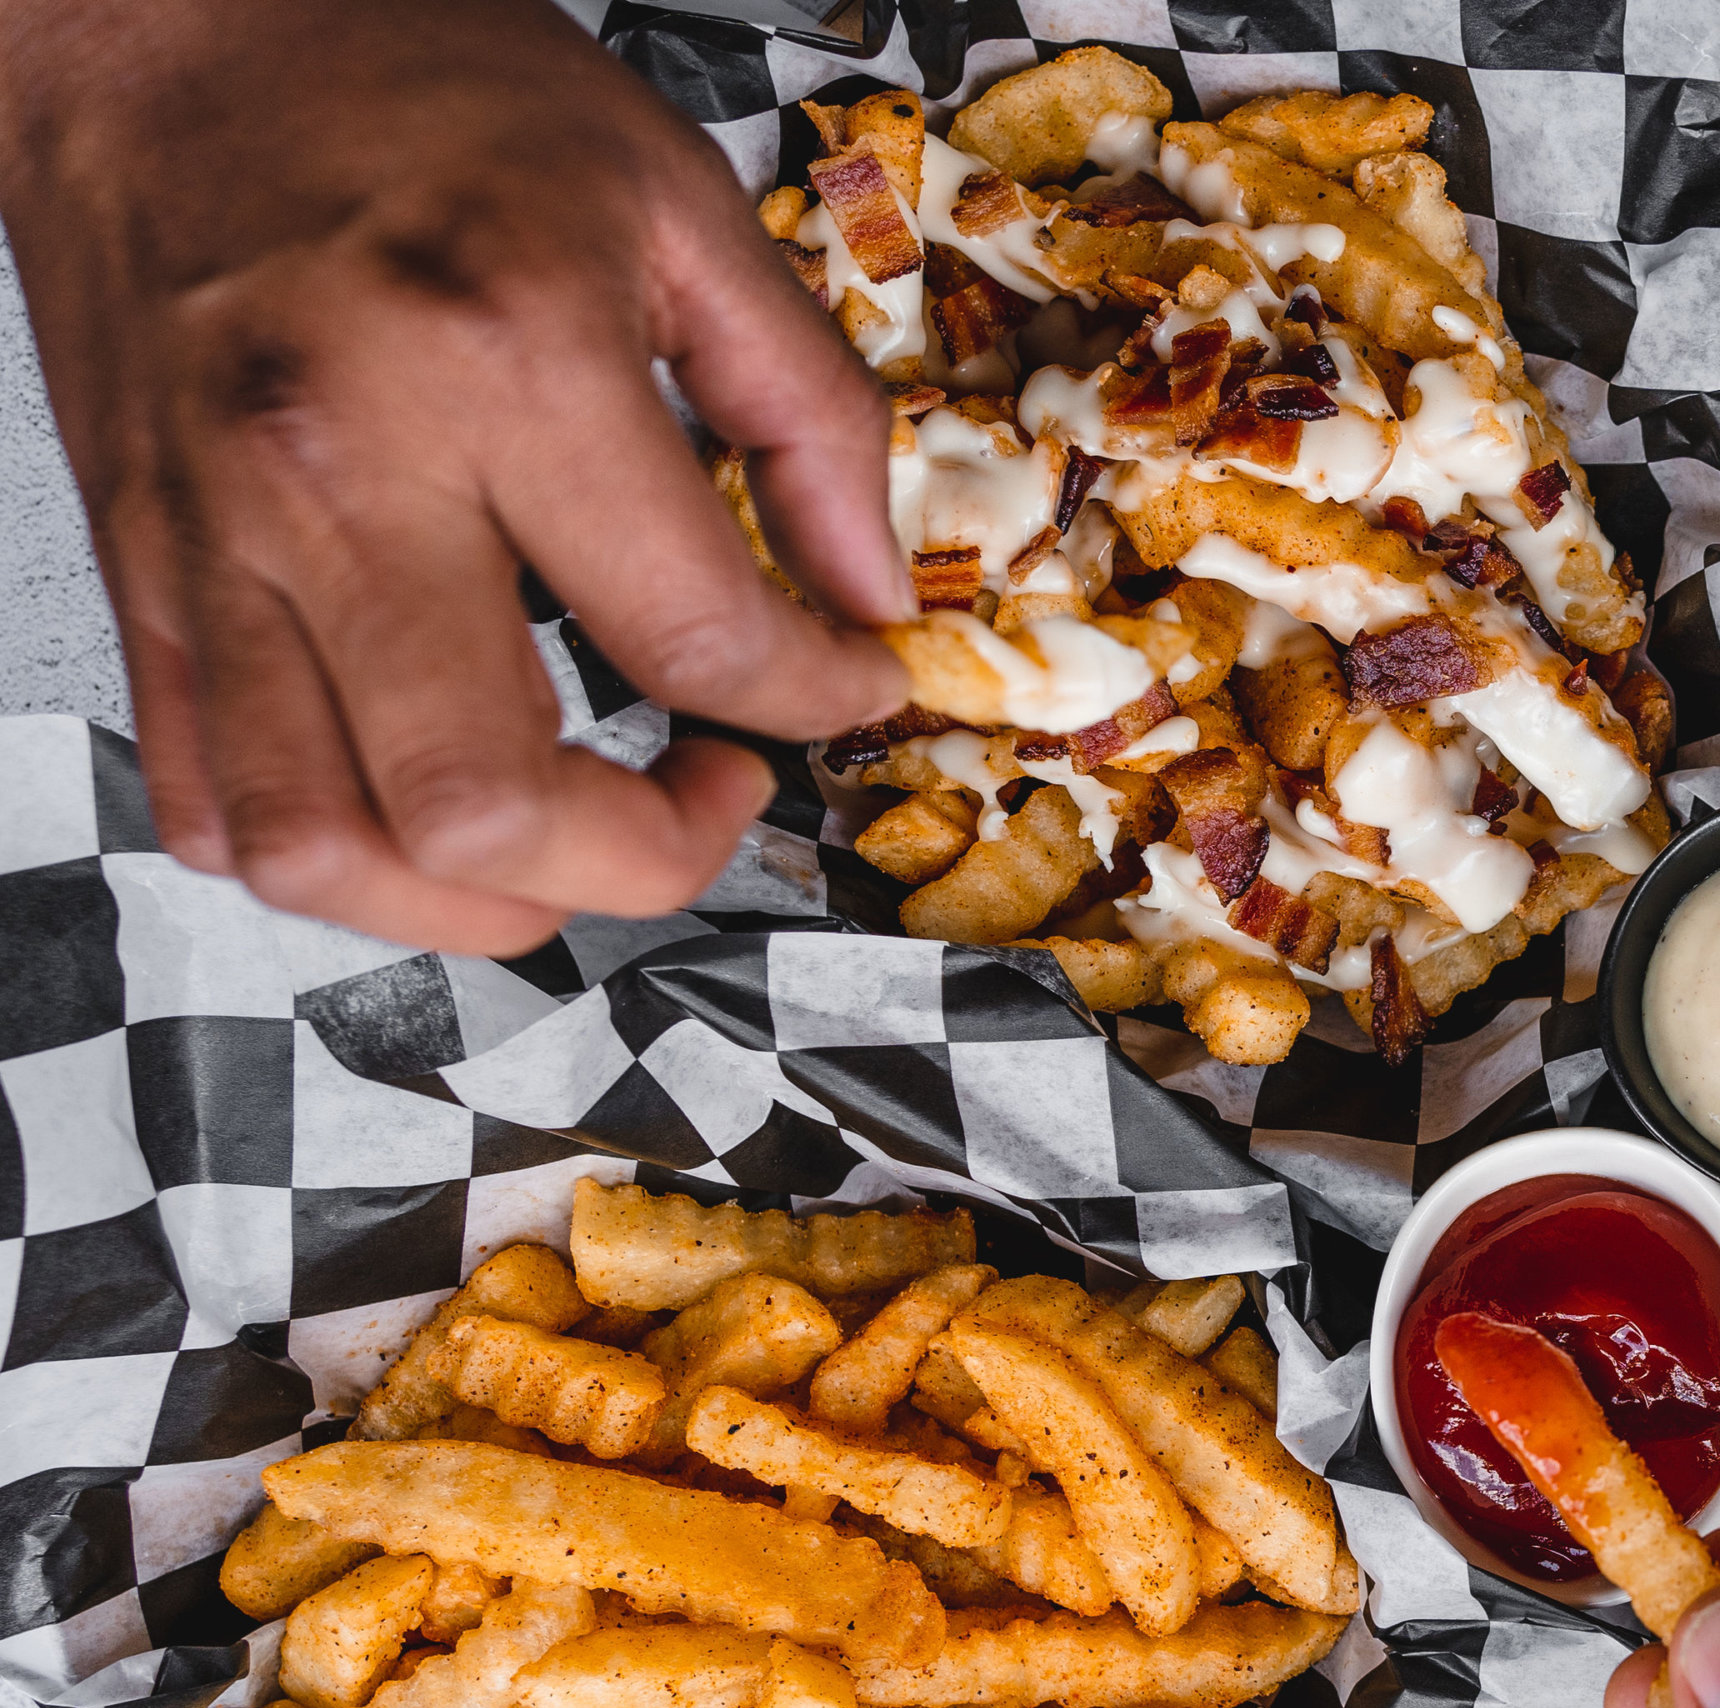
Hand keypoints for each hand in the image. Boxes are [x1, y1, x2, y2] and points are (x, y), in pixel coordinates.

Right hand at [0, 0, 909, 954]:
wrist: (161, 24)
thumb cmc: (414, 91)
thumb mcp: (673, 199)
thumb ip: (807, 404)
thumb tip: (872, 589)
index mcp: (501, 364)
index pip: (692, 636)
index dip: (814, 698)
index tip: (848, 684)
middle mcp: (338, 475)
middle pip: (486, 803)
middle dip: (645, 859)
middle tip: (713, 793)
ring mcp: (216, 544)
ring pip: (328, 847)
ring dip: (484, 903)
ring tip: (579, 836)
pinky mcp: (141, 579)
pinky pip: (212, 802)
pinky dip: (338, 864)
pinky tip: (432, 816)